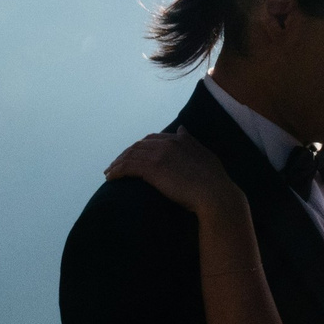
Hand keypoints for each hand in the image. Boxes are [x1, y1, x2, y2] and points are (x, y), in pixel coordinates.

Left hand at [105, 132, 236, 219]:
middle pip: (139, 146)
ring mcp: (159, 155)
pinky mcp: (152, 168)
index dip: (140, 147)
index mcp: (180, 140)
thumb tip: (181, 128)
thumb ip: (191, 142)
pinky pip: (128, 166)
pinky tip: (110, 178)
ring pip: (131, 155)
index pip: (153, 139)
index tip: (133, 156)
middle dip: (125, 154)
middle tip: (116, 165)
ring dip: (117, 163)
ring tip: (109, 172)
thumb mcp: (204, 155)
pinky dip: (117, 171)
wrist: (215, 194)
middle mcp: (168, 143)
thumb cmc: (214, 181)